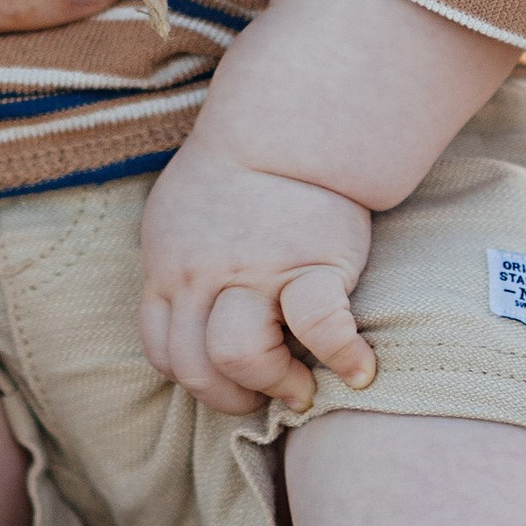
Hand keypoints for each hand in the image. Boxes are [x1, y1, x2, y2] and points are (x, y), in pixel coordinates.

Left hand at [138, 140, 377, 419]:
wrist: (286, 128)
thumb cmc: (235, 178)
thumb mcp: (178, 220)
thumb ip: (179, 270)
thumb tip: (193, 324)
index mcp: (169, 268)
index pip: (164, 352)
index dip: (198, 378)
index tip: (230, 381)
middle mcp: (203, 276)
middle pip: (197, 366)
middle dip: (233, 397)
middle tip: (267, 394)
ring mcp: (255, 272)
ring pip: (242, 357)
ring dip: (275, 385)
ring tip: (302, 386)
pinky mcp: (311, 266)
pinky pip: (321, 330)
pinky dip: (344, 358)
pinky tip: (360, 370)